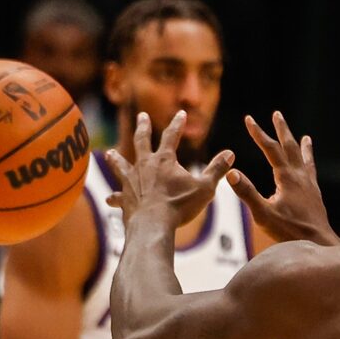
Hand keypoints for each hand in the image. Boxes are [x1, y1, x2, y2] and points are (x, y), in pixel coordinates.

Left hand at [105, 109, 232, 230]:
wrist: (152, 225)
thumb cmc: (180, 206)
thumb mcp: (205, 188)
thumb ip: (217, 170)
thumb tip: (230, 154)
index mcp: (164, 160)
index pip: (171, 135)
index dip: (177, 124)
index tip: (180, 113)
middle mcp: (144, 165)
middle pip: (141, 141)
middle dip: (144, 127)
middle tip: (142, 116)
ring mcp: (131, 181)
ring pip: (121, 164)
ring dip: (116, 158)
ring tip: (109, 153)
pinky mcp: (125, 198)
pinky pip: (117, 195)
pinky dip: (114, 196)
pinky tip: (109, 199)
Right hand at [228, 112, 337, 246]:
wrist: (320, 243)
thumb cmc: (290, 232)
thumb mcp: (263, 215)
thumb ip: (247, 194)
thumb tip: (232, 172)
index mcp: (286, 178)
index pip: (270, 149)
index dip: (258, 133)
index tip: (249, 119)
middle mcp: (300, 176)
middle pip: (290, 146)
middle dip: (281, 130)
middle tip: (277, 114)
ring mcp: (309, 185)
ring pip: (304, 158)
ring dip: (300, 144)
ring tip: (303, 136)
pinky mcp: (315, 194)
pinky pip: (311, 171)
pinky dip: (309, 162)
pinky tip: (309, 165)